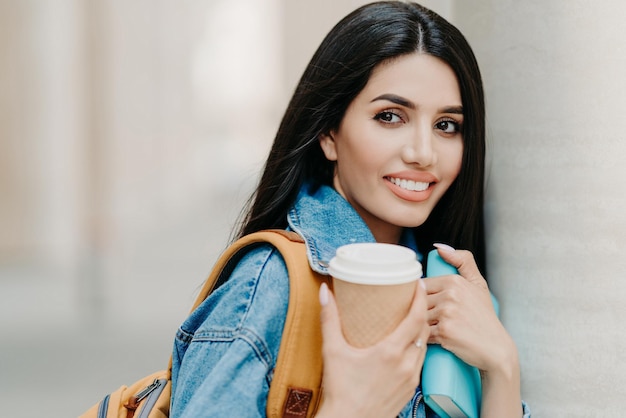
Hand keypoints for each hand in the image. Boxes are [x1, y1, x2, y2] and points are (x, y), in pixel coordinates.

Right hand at [315, 281, 428, 417]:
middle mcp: (406, 365)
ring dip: (421, 331)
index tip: (418, 284)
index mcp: (391, 352)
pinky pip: (420, 363)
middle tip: (414, 297)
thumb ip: (329, 319)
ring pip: (424, 347)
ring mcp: (410, 379)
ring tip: (412, 318)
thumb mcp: (333, 350)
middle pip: (424, 330)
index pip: (416, 319)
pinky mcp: (410, 390)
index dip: (419, 298)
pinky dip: (417, 349)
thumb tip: (324, 292)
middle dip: (422, 311)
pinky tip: (406, 345)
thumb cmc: (340, 390)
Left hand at [423, 245, 522, 416]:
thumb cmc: (484, 317)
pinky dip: (423, 338)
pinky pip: (422, 332)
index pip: (421, 286)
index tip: (427, 307)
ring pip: (418, 316)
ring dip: (419, 325)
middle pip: (417, 301)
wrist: (496, 349)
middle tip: (425, 321)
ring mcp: (447, 313)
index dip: (421, 298)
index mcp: (454, 281)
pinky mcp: (444, 332)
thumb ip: (463, 261)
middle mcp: (450, 295)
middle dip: (418, 312)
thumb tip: (439, 247)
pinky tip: (430, 340)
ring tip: (428, 331)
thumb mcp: (479, 285)